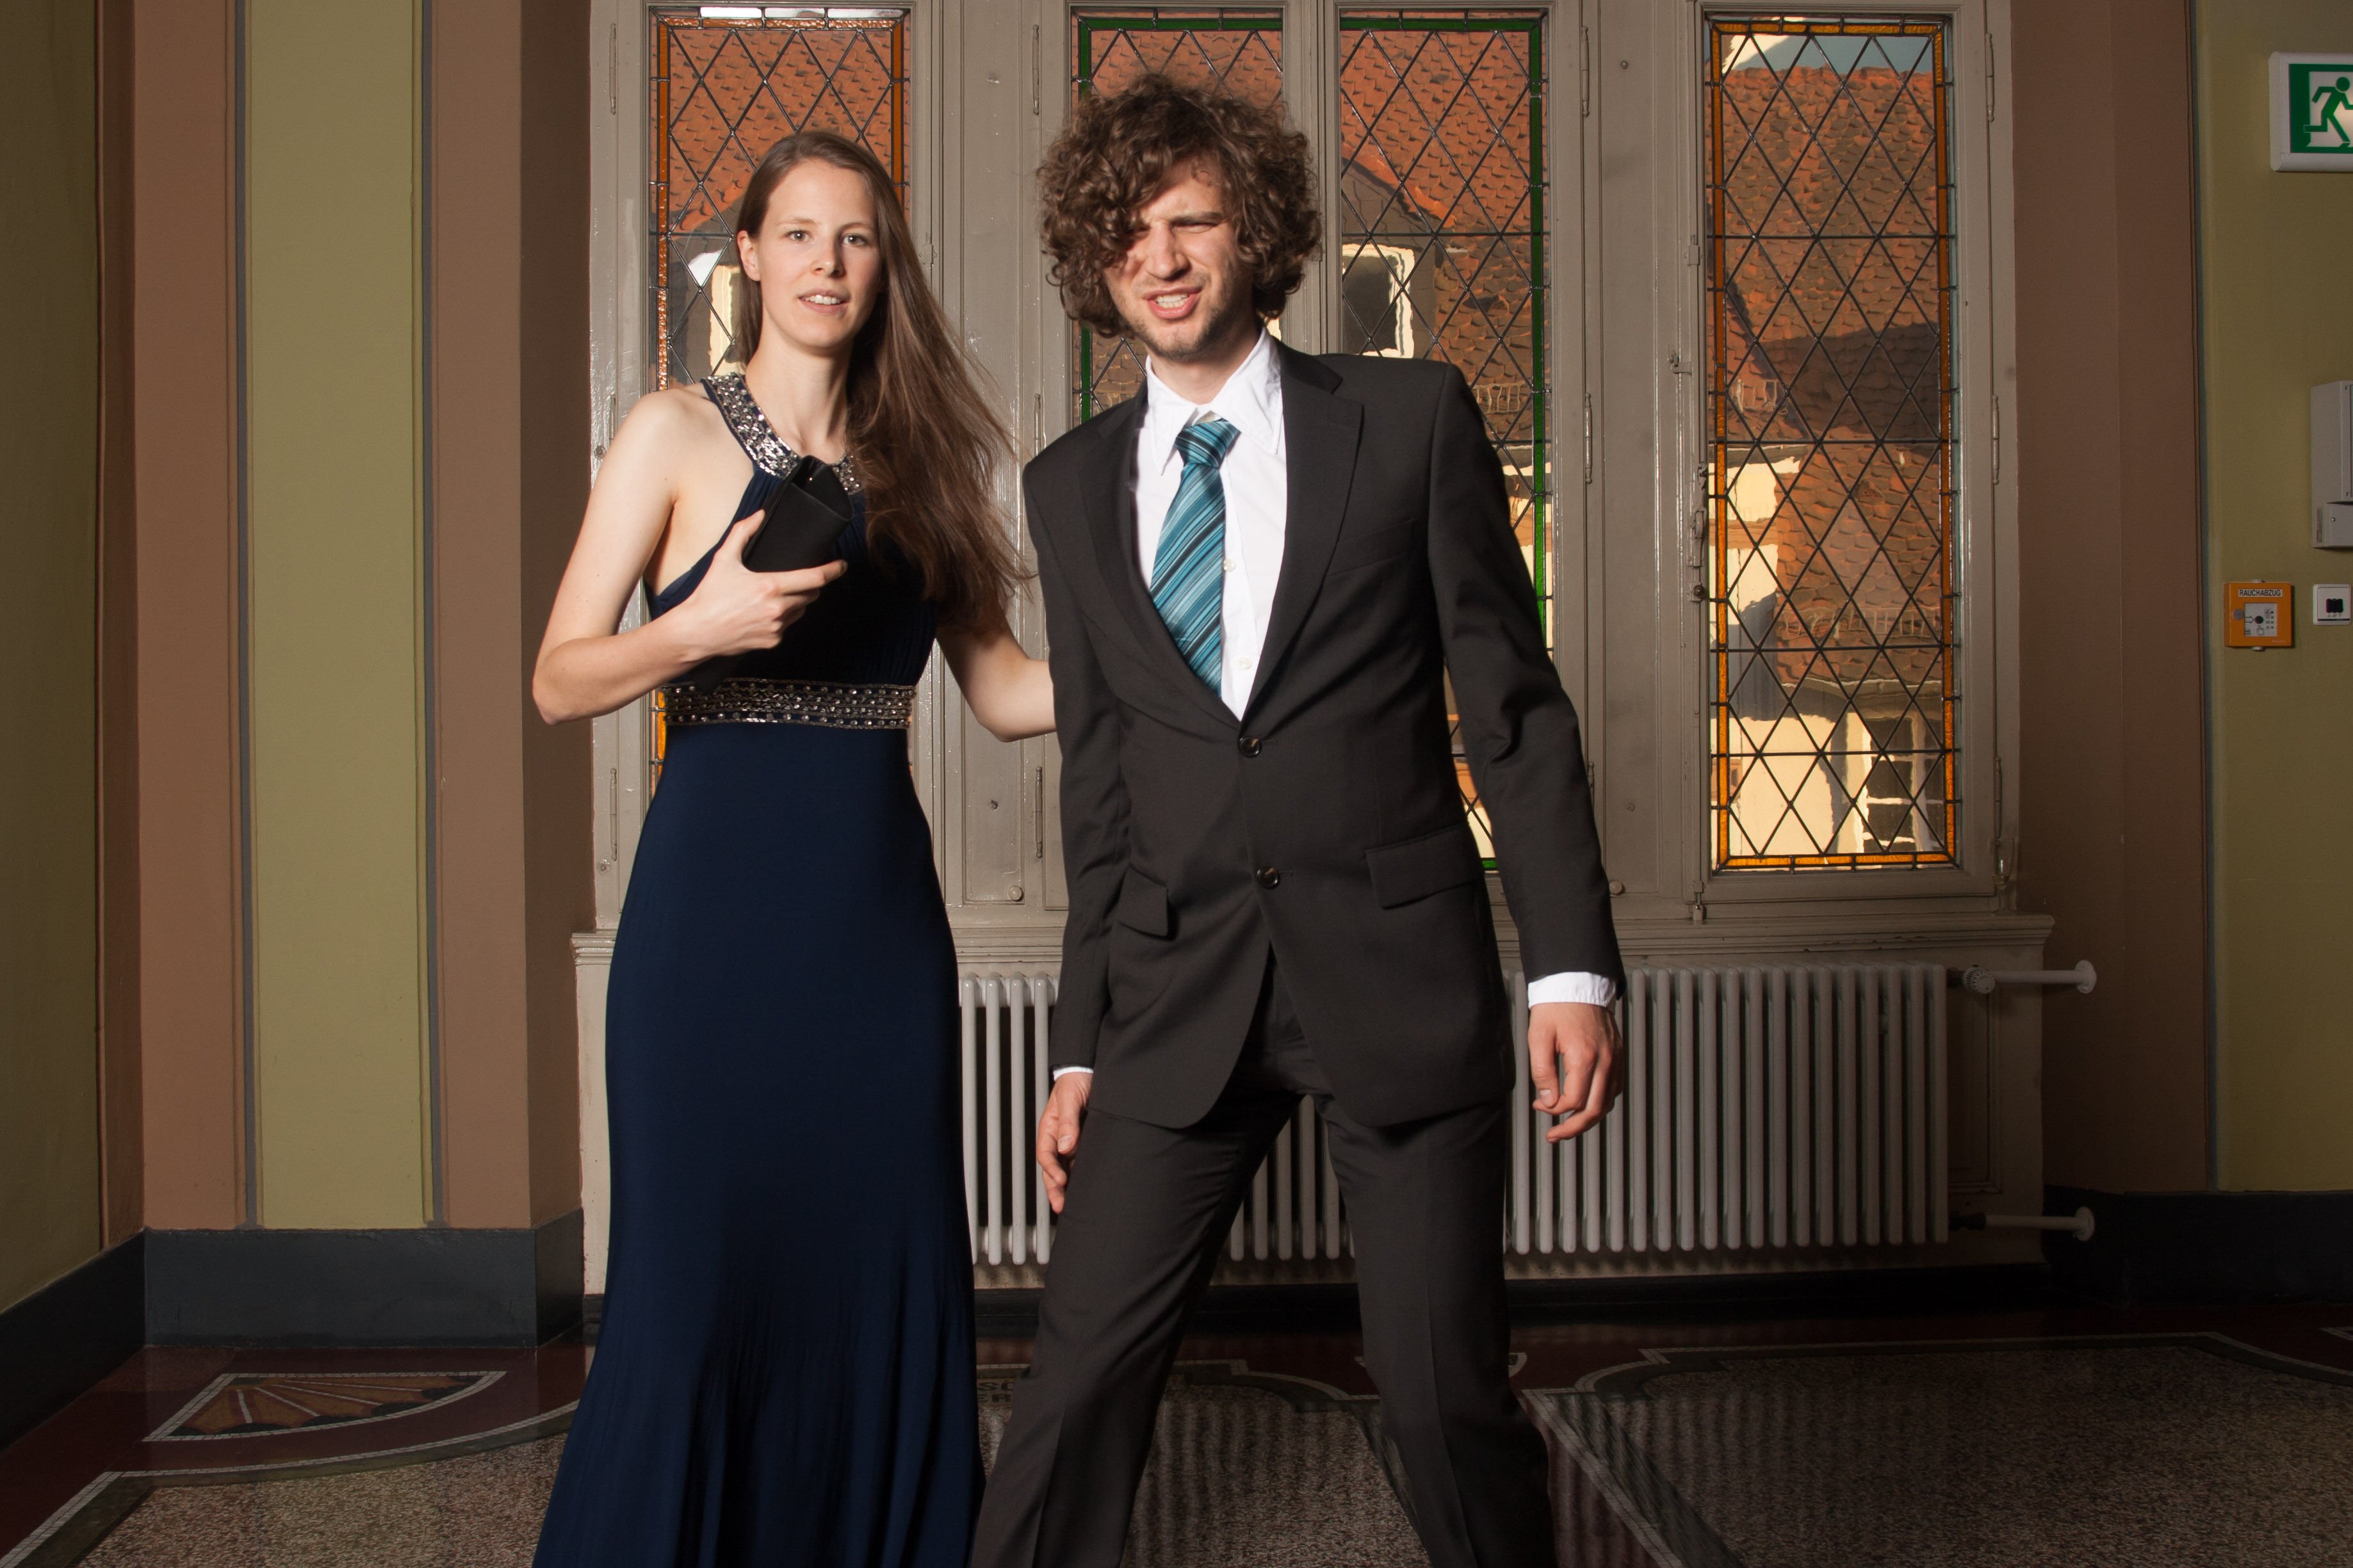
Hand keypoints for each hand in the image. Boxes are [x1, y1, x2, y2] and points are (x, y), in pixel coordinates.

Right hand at [677, 512, 846, 658]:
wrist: (697, 632)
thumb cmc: (709, 597)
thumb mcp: (723, 559)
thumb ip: (742, 533)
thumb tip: (759, 515)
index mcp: (770, 586)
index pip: (814, 578)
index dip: (833, 571)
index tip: (842, 566)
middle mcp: (778, 609)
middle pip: (811, 594)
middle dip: (810, 586)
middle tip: (798, 580)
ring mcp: (776, 627)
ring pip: (800, 610)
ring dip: (796, 602)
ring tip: (773, 597)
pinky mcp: (772, 641)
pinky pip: (787, 626)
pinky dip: (782, 618)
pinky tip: (764, 613)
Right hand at [1036, 1071, 1091, 1213]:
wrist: (1088, 1073)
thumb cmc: (1075, 1082)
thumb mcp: (1070, 1099)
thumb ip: (1068, 1123)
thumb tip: (1066, 1146)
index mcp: (1049, 1128)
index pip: (1046, 1154)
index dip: (1051, 1169)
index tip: (1061, 1180)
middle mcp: (1059, 1138)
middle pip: (1053, 1168)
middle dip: (1055, 1188)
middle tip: (1060, 1205)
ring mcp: (1071, 1142)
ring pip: (1066, 1168)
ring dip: (1067, 1186)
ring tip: (1071, 1205)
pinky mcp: (1084, 1143)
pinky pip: (1080, 1162)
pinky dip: (1080, 1176)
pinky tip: (1085, 1188)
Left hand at [1530, 1001, 1622, 1142]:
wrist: (1577, 983)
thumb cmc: (1556, 1007)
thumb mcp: (1538, 1037)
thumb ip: (1542, 1072)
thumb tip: (1549, 1101)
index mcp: (1585, 1056)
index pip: (1573, 1100)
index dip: (1554, 1110)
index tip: (1539, 1106)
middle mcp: (1606, 1060)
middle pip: (1595, 1110)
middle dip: (1574, 1128)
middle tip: (1555, 1135)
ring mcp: (1616, 1058)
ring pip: (1608, 1102)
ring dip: (1589, 1118)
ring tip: (1569, 1125)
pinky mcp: (1619, 1055)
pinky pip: (1615, 1088)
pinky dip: (1601, 1101)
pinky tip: (1586, 1104)